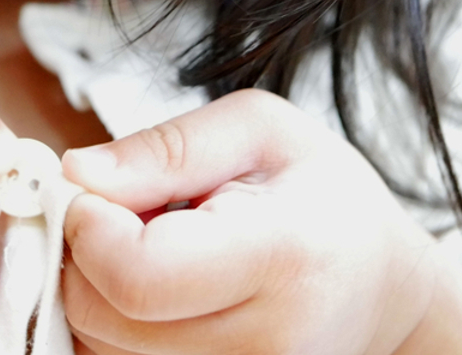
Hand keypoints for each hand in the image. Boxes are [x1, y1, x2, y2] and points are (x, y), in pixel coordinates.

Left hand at [60, 89, 461, 354]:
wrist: (385, 290)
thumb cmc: (324, 198)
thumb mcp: (259, 130)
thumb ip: (166, 148)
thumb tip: (77, 172)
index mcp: (283, 257)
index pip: (135, 274)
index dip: (88, 228)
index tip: (95, 195)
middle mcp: (268, 343)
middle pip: (103, 319)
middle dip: (81, 259)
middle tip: (114, 217)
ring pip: (100, 351)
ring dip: (93, 295)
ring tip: (143, 252)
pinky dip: (112, 328)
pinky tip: (148, 291)